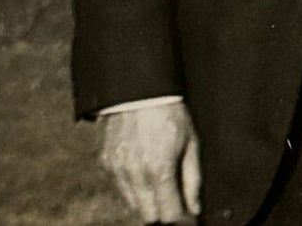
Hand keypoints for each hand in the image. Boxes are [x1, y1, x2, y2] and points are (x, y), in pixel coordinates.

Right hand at [101, 101, 201, 222]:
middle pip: (149, 217)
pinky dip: (133, 188)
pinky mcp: (107, 163)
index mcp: (159, 170)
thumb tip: (194, 208)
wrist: (140, 88)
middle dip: (162, 213)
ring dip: (147, 202)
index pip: (168, 216)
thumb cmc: (170, 112)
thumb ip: (192, 179)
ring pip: (133, 205)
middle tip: (173, 202)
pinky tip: (144, 171)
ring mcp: (118, 170)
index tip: (187, 215)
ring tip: (160, 183)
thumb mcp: (190, 141)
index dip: (180, 219)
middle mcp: (136, 175)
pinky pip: (121, 188)